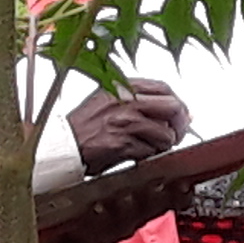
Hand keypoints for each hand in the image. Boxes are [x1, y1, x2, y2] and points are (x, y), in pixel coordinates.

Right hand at [71, 82, 188, 171]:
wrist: (63, 145)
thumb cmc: (84, 125)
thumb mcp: (110, 100)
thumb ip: (141, 101)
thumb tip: (179, 109)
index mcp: (123, 86)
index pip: (164, 88)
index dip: (177, 103)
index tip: (180, 114)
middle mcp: (126, 101)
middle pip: (172, 108)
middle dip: (180, 124)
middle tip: (175, 134)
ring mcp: (125, 122)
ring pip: (165, 134)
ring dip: (162, 144)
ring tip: (150, 146)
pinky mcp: (122, 144)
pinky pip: (150, 152)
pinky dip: (148, 156)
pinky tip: (137, 154)